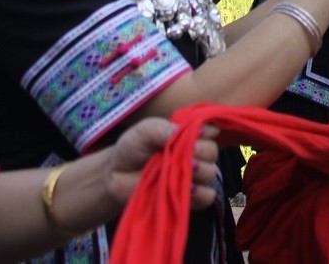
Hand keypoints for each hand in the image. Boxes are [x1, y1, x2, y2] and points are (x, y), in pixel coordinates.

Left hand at [104, 119, 219, 211]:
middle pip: (212, 153)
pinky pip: (206, 197)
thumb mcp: (145, 130)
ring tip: (184, 172)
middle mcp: (193, 155)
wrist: (115, 175)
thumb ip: (166, 129)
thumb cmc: (132, 148)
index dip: (207, 132)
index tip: (198, 134)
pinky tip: (187, 189)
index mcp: (187, 136)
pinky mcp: (187, 198)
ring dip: (201, 172)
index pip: (210, 131)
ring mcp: (191, 177)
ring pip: (211, 175)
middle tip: (189, 153)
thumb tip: (194, 132)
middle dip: (203, 152)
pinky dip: (200, 194)